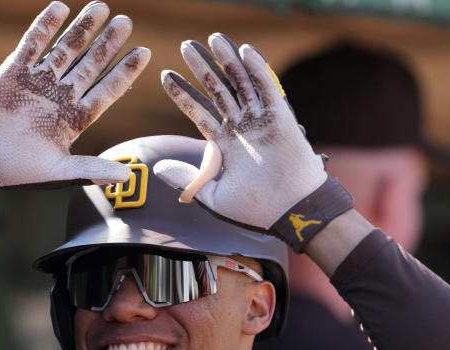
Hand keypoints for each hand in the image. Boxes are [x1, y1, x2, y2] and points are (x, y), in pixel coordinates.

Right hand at [0, 1, 149, 186]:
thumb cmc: (19, 170)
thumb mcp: (60, 172)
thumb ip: (92, 169)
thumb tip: (127, 178)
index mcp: (75, 117)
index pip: (107, 90)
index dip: (124, 72)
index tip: (143, 53)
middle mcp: (61, 95)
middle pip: (91, 64)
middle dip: (108, 43)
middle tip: (126, 22)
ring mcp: (39, 81)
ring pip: (66, 49)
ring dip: (83, 28)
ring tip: (101, 8)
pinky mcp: (15, 71)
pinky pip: (32, 43)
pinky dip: (45, 26)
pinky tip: (61, 8)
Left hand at [154, 34, 326, 229]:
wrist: (291, 211)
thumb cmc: (256, 209)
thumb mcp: (213, 197)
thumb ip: (187, 180)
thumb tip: (158, 168)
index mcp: (225, 145)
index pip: (199, 112)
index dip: (183, 94)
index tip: (165, 75)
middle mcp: (242, 128)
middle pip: (218, 90)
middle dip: (202, 68)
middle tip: (186, 46)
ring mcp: (261, 120)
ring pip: (241, 84)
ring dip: (227, 61)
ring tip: (212, 39)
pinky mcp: (281, 117)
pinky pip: (268, 88)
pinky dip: (258, 69)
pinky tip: (244, 51)